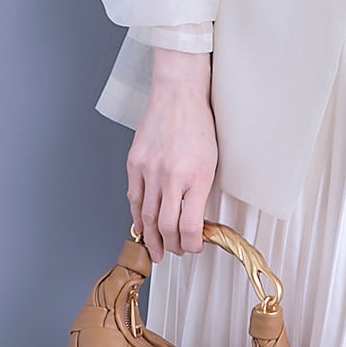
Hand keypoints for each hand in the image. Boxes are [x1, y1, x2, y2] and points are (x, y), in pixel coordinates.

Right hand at [126, 50, 216, 262]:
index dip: (191, 244)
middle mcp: (172, 176)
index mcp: (197, 177)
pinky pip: (133, 198)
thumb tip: (193, 220)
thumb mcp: (211, 161)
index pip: (190, 226)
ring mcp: (150, 170)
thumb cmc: (199, 124)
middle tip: (175, 251)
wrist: (178, 95)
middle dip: (172, 245)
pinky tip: (141, 226)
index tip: (194, 247)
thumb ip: (200, 192)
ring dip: (152, 238)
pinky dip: (137, 216)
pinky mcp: (134, 163)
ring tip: (157, 249)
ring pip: (147, 217)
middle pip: (166, 227)